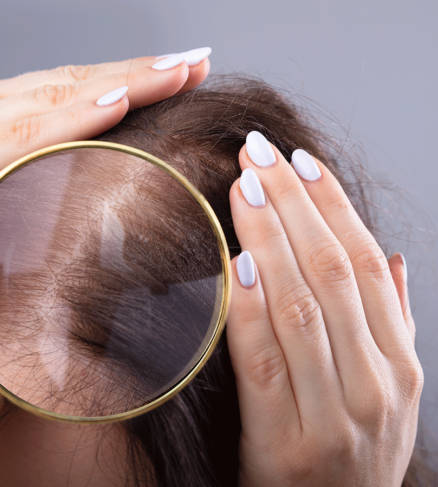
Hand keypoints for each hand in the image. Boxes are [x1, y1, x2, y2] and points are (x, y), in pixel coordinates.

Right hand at [0, 52, 209, 286]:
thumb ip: (16, 200)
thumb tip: (71, 209)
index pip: (64, 92)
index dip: (125, 83)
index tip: (179, 76)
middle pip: (68, 83)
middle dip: (138, 72)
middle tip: (197, 61)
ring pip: (53, 99)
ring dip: (123, 84)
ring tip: (181, 71)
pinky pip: (19, 139)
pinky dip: (71, 120)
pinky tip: (117, 107)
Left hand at [226, 132, 421, 485]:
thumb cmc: (348, 452)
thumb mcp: (388, 394)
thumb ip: (390, 325)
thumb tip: (392, 260)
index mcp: (400, 365)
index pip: (366, 263)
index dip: (332, 205)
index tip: (298, 160)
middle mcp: (376, 385)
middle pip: (333, 271)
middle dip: (294, 204)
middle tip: (258, 154)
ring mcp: (335, 416)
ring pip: (302, 305)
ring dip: (271, 238)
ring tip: (244, 186)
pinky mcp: (285, 443)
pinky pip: (265, 361)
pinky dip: (251, 308)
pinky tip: (236, 261)